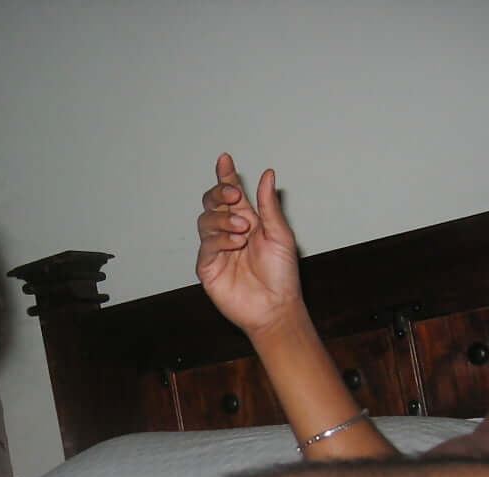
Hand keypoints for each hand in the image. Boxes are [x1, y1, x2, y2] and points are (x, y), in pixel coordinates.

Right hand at [196, 152, 300, 338]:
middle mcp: (229, 232)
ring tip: (243, 230)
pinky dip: (220, 239)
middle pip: (212, 202)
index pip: (231, 194)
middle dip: (220, 194)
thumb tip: (267, 174)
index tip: (225, 159)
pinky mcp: (208, 267)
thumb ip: (269, 206)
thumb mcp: (281, 234)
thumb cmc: (282, 275)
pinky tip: (236, 244)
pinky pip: (206, 244)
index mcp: (248, 222)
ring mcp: (216, 250)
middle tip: (236, 197)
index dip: (226, 176)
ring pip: (206, 220)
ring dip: (223, 219)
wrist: (276, 307)